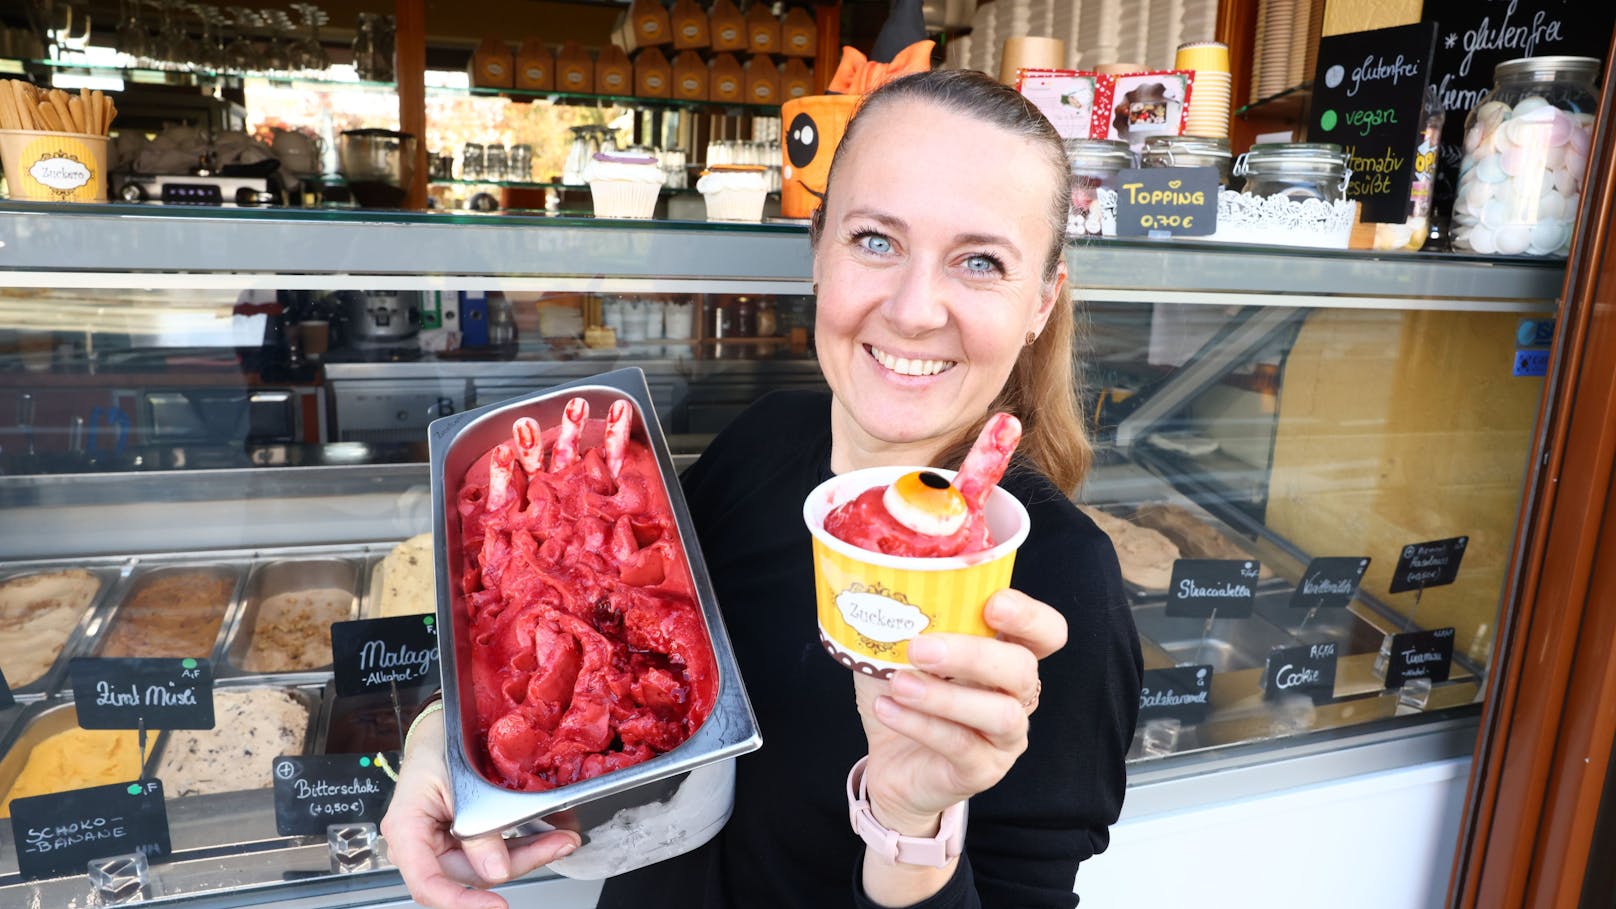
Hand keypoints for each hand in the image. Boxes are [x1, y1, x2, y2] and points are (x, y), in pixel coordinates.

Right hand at [379, 709, 580, 908]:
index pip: (427, 885)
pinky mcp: (463, 840)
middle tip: (559, 845)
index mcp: (407, 830)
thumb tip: (495, 871)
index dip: (461, 903)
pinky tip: (547, 836)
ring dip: (528, 854)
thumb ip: (475, 827)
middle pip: (470, 876)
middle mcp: (420, 846)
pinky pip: (493, 852)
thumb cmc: (438, 745)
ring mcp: (442, 845)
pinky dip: (522, 845)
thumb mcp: (457, 779)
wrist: (441, 729)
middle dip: (520, 862)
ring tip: (561, 839)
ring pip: (487, 866)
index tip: (496, 906)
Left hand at [853, 588, 1066, 834]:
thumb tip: (883, 588)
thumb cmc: (903, 694)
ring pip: (1000, 713)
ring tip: (899, 685)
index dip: (1030, 617)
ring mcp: (1005, 736)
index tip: (993, 604)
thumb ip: (905, 621)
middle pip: (1022, 668)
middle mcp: (1017, 695)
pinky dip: (921, 724)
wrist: (890, 762)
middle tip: (920, 648)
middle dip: (973, 654)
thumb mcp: (901, 651)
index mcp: (1006, 654)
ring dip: (945, 696)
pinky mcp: (983, 770)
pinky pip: (961, 745)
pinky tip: (886, 708)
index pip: (1046, 632)